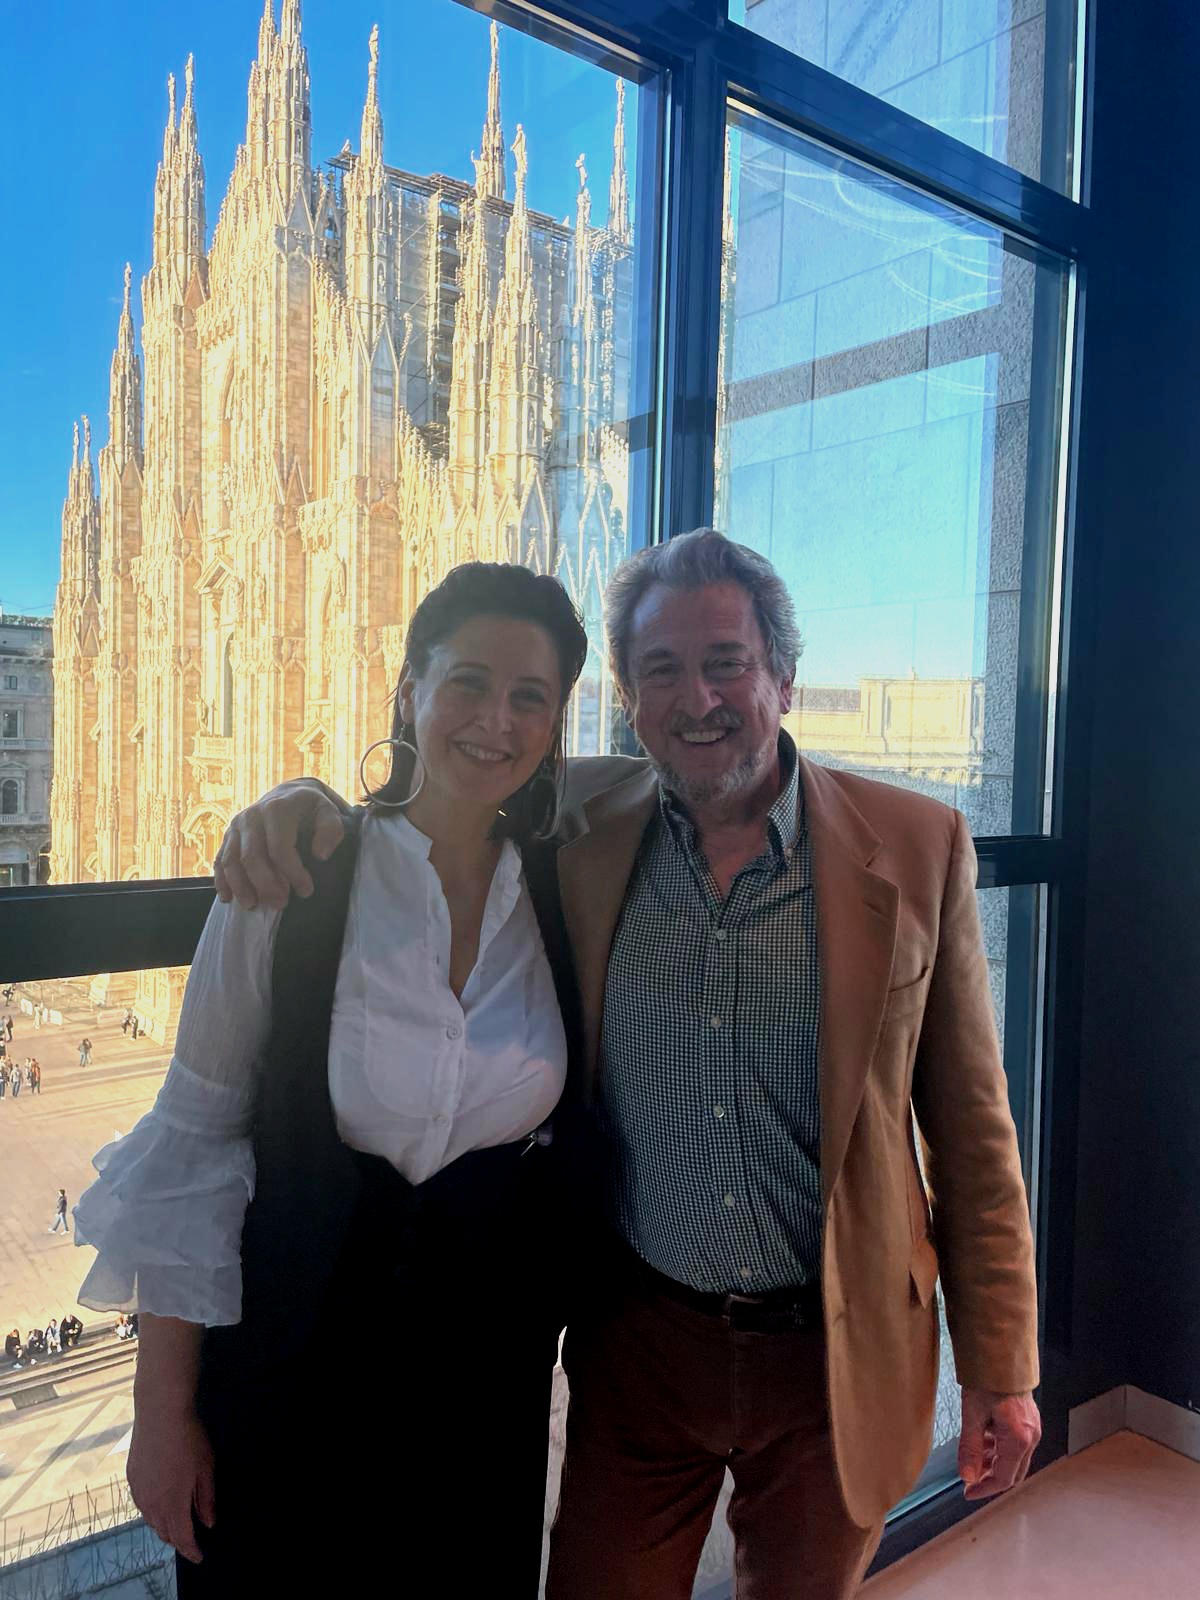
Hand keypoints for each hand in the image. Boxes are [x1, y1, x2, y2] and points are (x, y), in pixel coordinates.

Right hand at [126, 1402, 214, 1563]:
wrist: (159, 1412)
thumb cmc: (188, 1437)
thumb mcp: (206, 1467)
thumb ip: (206, 1498)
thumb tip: (208, 1521)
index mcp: (172, 1503)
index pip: (182, 1537)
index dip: (191, 1550)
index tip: (199, 1556)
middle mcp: (151, 1503)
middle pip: (164, 1532)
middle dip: (178, 1539)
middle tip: (190, 1538)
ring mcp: (139, 1491)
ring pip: (151, 1520)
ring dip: (164, 1525)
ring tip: (176, 1523)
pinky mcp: (132, 1478)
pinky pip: (142, 1504)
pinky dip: (153, 1511)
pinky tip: (160, 1503)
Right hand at [213, 783, 346, 909]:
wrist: (289, 795)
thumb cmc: (311, 809)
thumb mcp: (329, 812)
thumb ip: (331, 830)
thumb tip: (320, 855)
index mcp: (277, 809)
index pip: (280, 848)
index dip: (292, 873)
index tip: (306, 891)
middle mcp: (252, 816)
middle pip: (251, 857)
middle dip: (265, 885)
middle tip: (281, 904)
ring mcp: (237, 826)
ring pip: (231, 861)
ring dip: (240, 887)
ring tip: (253, 906)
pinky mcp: (228, 836)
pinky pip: (220, 860)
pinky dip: (222, 881)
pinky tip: (229, 899)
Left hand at [958, 1387, 1040, 1500]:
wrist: (1002, 1354)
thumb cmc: (987, 1381)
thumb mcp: (972, 1415)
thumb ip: (970, 1449)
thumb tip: (967, 1478)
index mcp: (1019, 1440)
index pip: (1003, 1479)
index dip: (984, 1489)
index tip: (968, 1493)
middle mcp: (1031, 1437)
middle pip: (1013, 1472)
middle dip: (990, 1479)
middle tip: (970, 1481)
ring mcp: (1033, 1428)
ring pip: (1015, 1459)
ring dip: (994, 1464)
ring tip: (974, 1459)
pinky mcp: (1029, 1420)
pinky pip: (1016, 1445)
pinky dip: (1000, 1450)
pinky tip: (984, 1442)